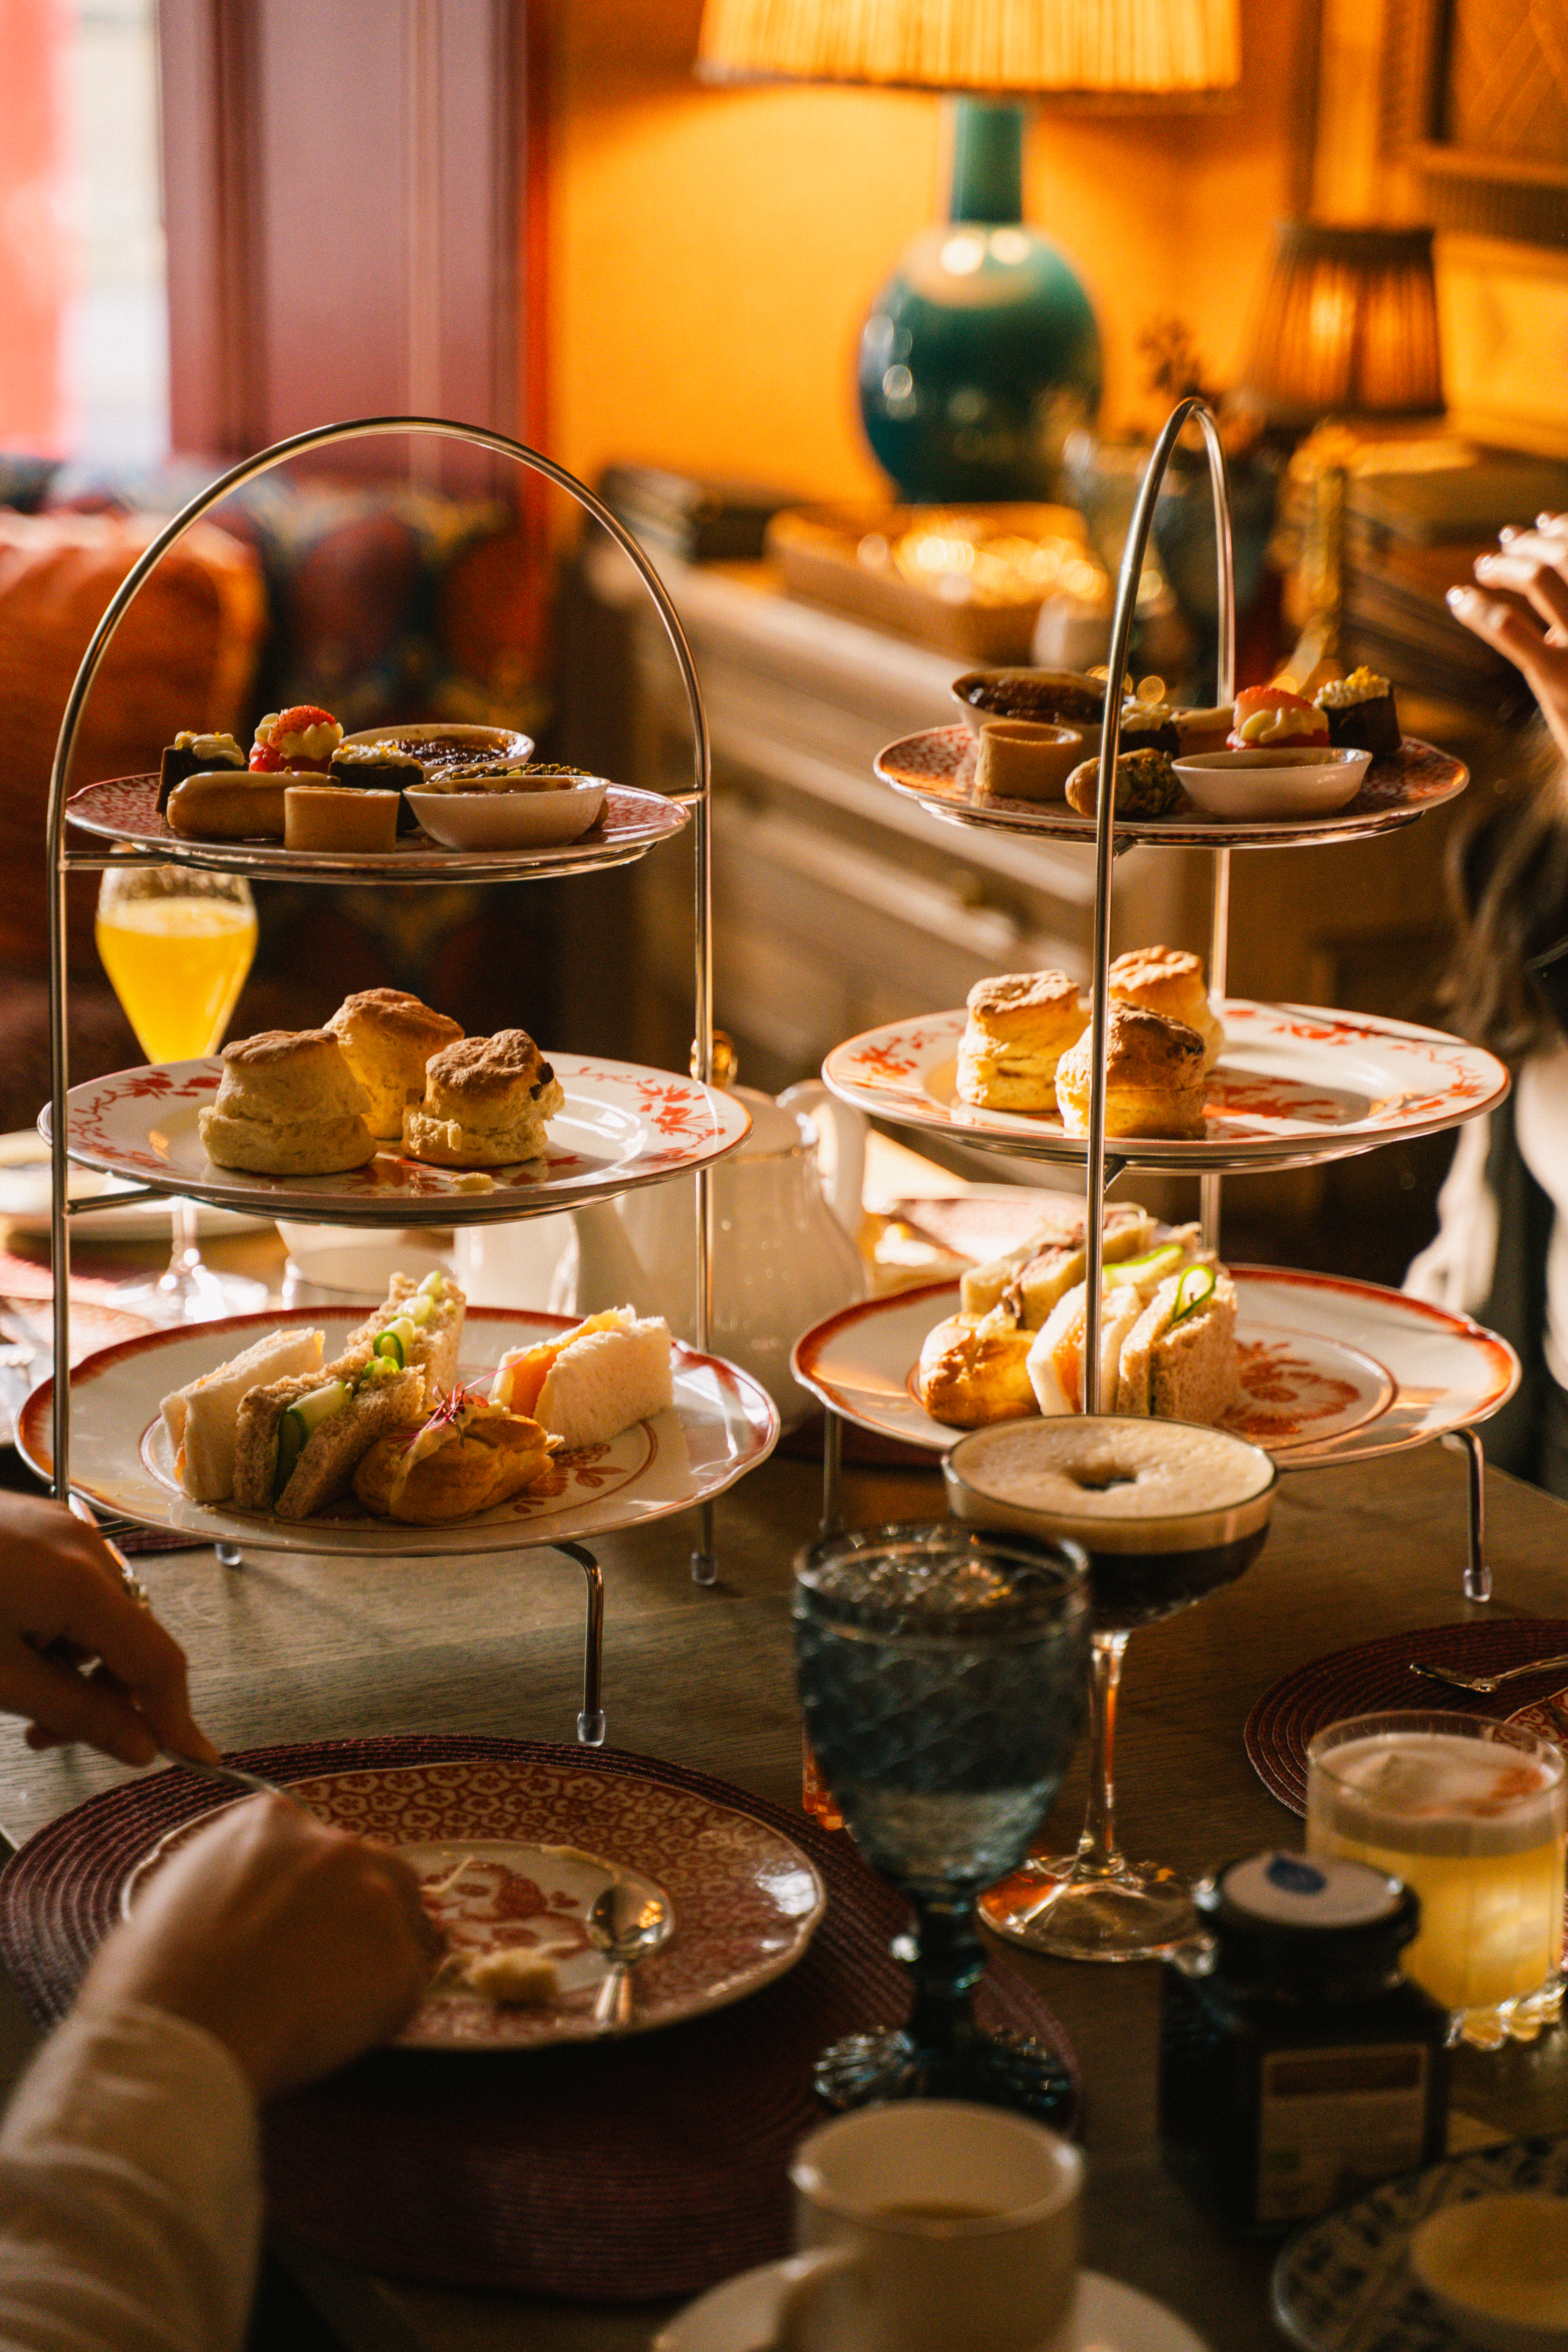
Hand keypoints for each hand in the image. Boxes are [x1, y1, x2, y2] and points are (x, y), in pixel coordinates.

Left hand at [0, 1492, 214, 1765]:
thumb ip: (77, 1715)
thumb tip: (139, 1747)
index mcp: (84, 1583)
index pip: (158, 1662)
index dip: (177, 1717)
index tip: (196, 1759)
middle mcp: (86, 1548)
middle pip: (129, 1640)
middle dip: (104, 1697)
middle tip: (50, 1737)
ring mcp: (62, 1533)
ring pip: (100, 1619)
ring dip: (75, 1668)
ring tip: (21, 1698)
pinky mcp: (38, 1530)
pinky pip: (73, 1591)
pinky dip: (55, 1633)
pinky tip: (13, 1653)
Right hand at [80, 1796, 438, 2098]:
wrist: (184, 2031)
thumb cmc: (155, 1977)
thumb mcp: (176, 1899)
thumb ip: (223, 1886)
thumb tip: (228, 1912)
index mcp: (275, 1823)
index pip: (318, 1849)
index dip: (313, 1893)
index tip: (299, 1927)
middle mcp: (337, 1845)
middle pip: (374, 1873)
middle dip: (357, 1916)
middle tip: (323, 1970)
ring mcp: (376, 1899)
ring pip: (404, 1922)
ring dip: (380, 1956)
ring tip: (333, 2006)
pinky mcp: (401, 1962)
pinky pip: (406, 1986)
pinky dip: (382, 2012)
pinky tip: (337, 2035)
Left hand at [1449, 514, 1567, 764]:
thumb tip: (1547, 581)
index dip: (1566, 527)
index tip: (1540, 522)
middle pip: (1566, 553)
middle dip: (1530, 543)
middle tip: (1503, 543)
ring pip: (1540, 576)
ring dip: (1504, 564)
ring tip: (1482, 565)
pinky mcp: (1556, 676)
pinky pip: (1509, 627)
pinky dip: (1477, 606)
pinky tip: (1457, 598)